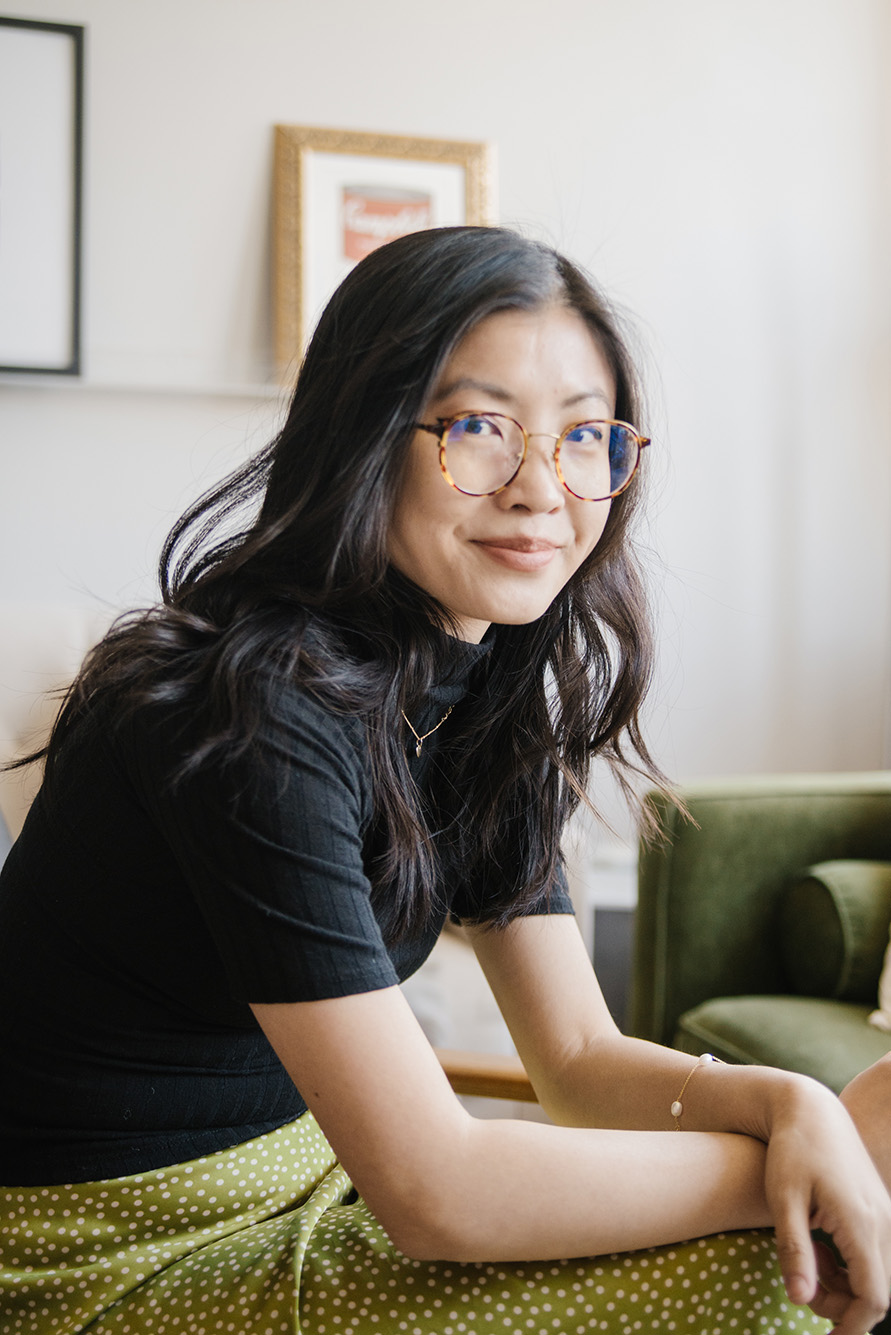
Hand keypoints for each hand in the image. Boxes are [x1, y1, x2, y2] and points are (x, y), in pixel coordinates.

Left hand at [762, 1075, 890, 1334]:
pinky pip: (872, 1253)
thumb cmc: (791, 1149)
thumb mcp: (783, 1199)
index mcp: (861, 1223)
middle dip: (841, 1303)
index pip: (872, 1298)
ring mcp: (884, 1214)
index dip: (850, 1326)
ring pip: (875, 1273)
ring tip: (806, 1256)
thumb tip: (799, 1301)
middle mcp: (882, 1221)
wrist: (809, 1108)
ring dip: (843, 1282)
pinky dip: (847, 1263)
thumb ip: (794, 1251)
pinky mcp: (877, 1208)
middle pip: (875, 1290)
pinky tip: (818, 1243)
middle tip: (802, 1283)